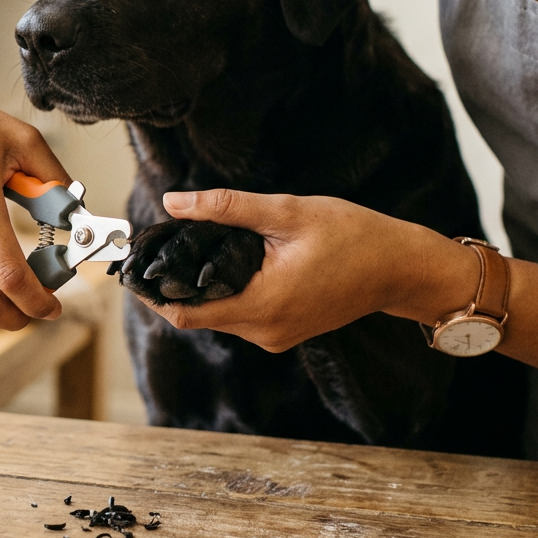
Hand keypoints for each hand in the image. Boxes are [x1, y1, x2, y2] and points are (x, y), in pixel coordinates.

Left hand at [147, 190, 477, 351]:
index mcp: (262, 305)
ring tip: (195, 247)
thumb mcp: (287, 212)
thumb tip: (174, 202)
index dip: (154, 292)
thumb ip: (227, 210)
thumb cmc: (353, 235)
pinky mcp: (284, 332)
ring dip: (202, 288)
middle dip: (175, 285)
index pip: (184, 313)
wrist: (401, 267)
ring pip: (218, 316)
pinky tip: (228, 262)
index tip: (136, 265)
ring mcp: (275, 336)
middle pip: (196, 316)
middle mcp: (264, 331)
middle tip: (161, 245)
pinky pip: (240, 316)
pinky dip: (227, 293)